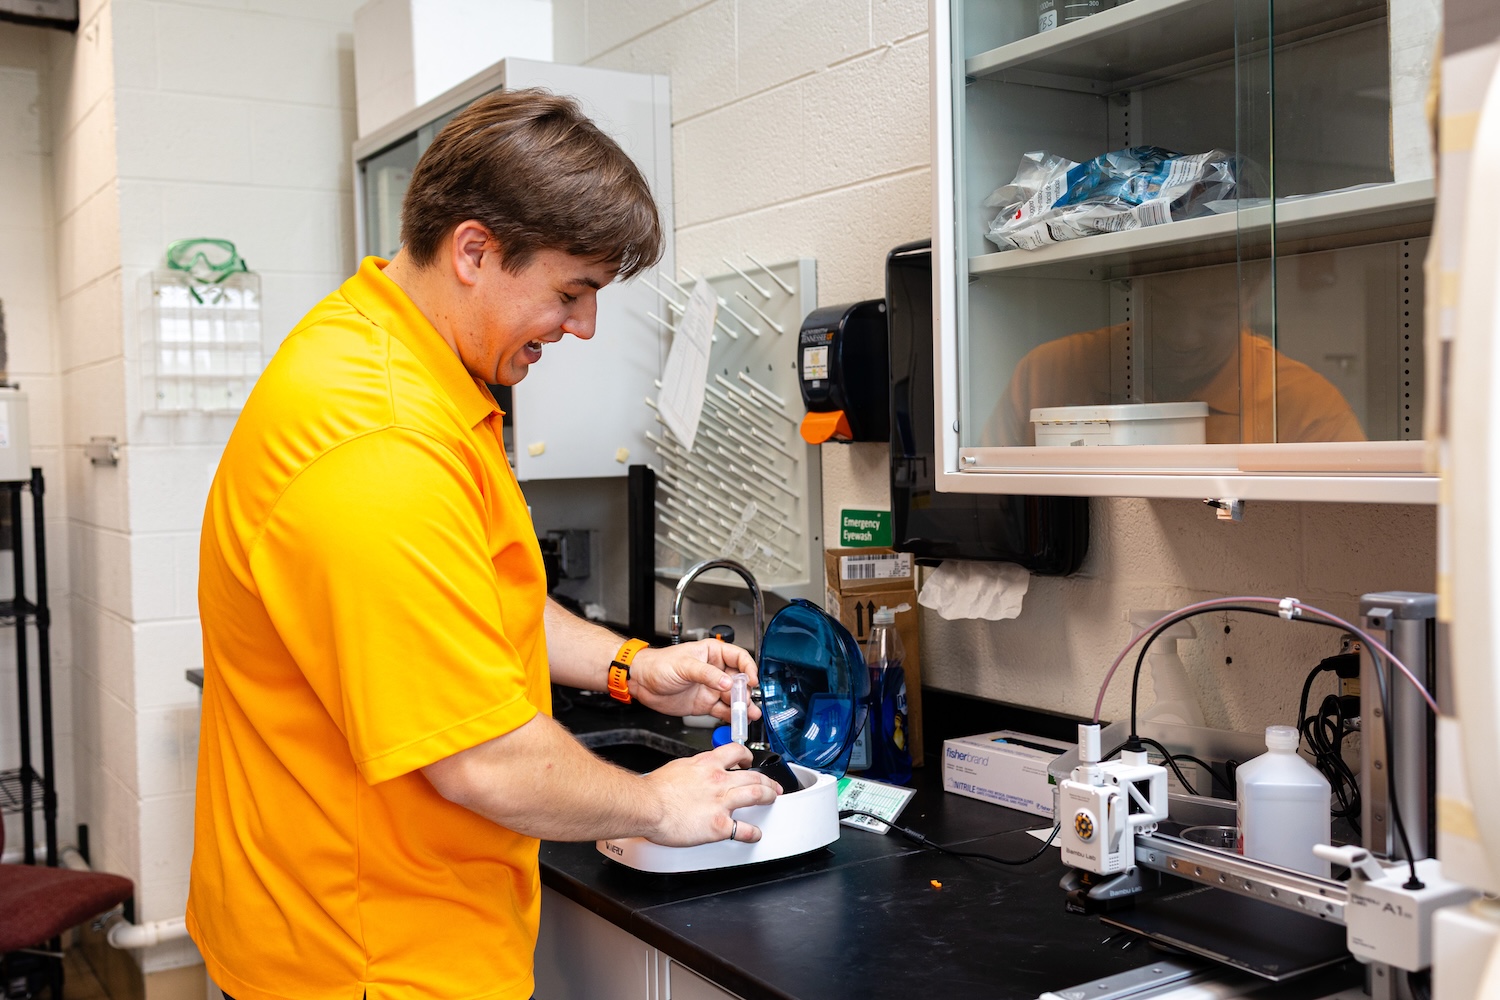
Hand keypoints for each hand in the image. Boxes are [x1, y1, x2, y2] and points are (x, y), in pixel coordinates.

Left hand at [629, 640, 761, 721]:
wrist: (642, 682)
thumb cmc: (659, 665)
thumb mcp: (684, 665)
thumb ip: (707, 674)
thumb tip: (727, 681)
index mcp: (713, 653)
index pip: (739, 658)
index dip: (749, 669)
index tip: (752, 681)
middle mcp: (715, 670)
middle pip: (739, 681)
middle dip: (745, 692)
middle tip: (747, 703)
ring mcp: (711, 688)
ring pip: (733, 698)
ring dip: (742, 707)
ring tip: (749, 715)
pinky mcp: (705, 703)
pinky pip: (722, 711)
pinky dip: (731, 717)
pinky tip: (737, 721)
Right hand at [644, 743, 781, 846]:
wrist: (646, 805)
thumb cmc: (654, 790)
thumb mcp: (677, 767)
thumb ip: (693, 769)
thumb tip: (695, 773)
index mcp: (706, 764)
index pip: (735, 752)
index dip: (747, 756)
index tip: (749, 761)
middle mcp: (718, 780)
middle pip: (753, 775)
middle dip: (767, 780)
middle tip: (772, 785)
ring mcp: (721, 802)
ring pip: (756, 794)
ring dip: (768, 796)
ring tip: (772, 799)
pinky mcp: (718, 825)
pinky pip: (743, 829)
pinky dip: (752, 833)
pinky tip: (755, 834)